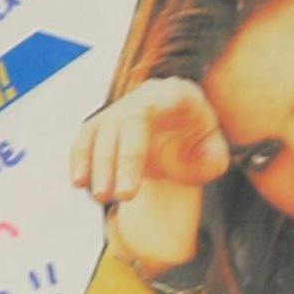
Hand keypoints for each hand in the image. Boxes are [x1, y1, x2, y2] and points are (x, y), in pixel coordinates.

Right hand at [69, 78, 227, 280]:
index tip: (129, 190)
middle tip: (117, 198)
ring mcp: (121, 108)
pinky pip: (85, 137)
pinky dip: (79, 158)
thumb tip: (200, 158)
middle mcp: (144, 96)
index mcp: (175, 94)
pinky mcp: (104, 123)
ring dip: (92, 163)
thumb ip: (212, 158)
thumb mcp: (214, 153)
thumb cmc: (200, 144)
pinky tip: (79, 183)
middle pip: (119, 123)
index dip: (133, 152)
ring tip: (98, 197)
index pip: (148, 113)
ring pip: (97, 128)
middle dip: (113, 163)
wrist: (183, 134)